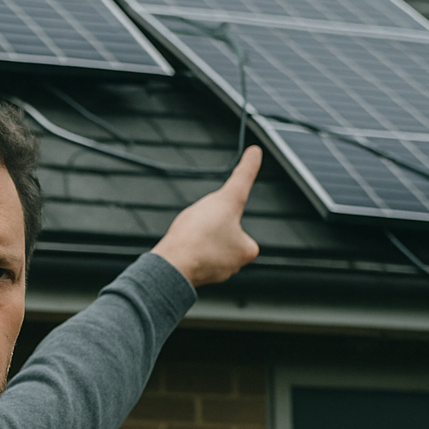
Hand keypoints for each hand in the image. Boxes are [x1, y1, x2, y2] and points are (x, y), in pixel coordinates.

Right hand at [151, 146, 261, 286]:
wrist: (172, 263)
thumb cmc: (200, 235)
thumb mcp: (227, 196)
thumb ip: (244, 175)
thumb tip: (257, 152)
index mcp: (247, 251)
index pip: (240, 225)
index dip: (223, 214)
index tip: (211, 217)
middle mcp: (233, 267)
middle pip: (222, 234)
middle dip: (210, 227)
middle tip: (199, 224)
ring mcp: (213, 274)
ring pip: (206, 246)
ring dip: (197, 238)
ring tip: (189, 235)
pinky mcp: (193, 276)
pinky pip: (193, 258)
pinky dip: (187, 250)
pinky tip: (181, 245)